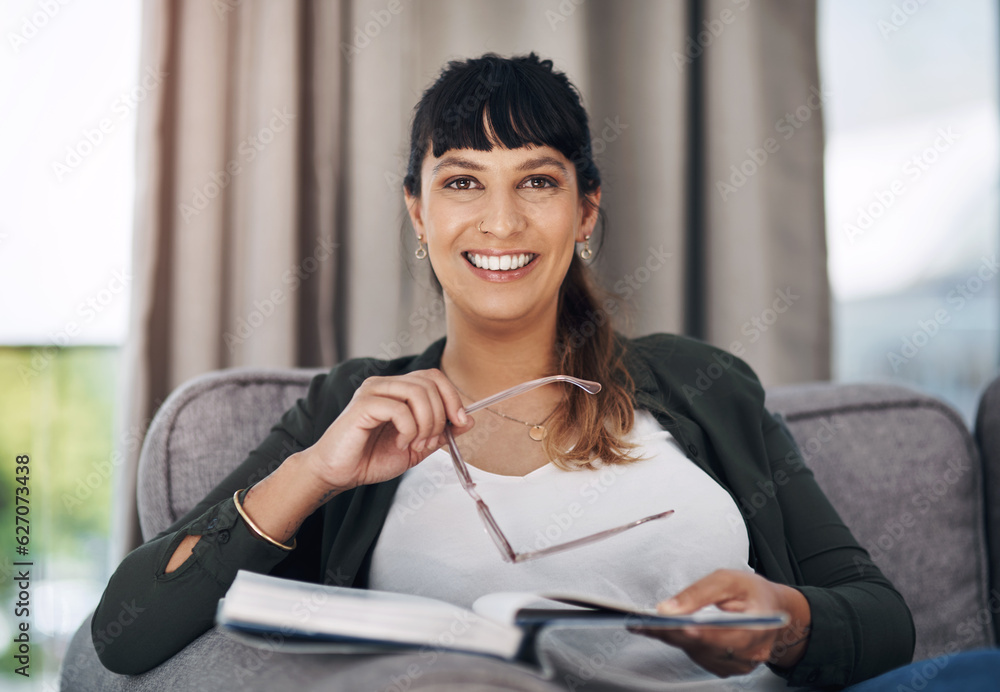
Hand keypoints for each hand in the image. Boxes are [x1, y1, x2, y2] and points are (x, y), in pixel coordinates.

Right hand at [300, 369, 474, 494]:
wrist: (338, 473)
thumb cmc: (370, 458)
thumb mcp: (416, 446)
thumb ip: (440, 432)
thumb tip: (469, 420)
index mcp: (397, 389)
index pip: (434, 377)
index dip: (452, 397)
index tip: (458, 423)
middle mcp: (385, 384)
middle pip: (429, 383)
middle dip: (440, 416)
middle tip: (429, 442)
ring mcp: (373, 391)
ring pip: (417, 393)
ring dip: (426, 424)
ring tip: (415, 444)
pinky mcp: (363, 404)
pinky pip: (400, 409)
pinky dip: (408, 430)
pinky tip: (399, 442)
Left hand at [628, 569, 810, 677]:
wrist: (775, 612)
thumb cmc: (753, 592)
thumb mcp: (729, 579)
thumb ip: (699, 592)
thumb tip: (668, 608)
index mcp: (756, 627)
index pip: (721, 635)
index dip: (694, 631)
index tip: (670, 623)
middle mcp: (748, 653)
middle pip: (703, 646)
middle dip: (671, 633)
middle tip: (640, 623)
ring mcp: (737, 664)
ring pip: (697, 652)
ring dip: (671, 638)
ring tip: (643, 624)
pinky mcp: (725, 666)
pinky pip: (698, 655)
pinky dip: (680, 642)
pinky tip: (662, 631)